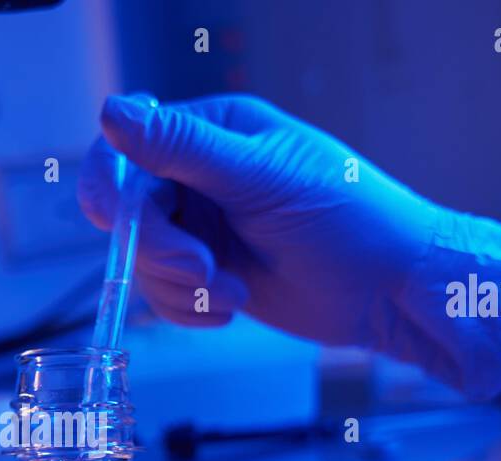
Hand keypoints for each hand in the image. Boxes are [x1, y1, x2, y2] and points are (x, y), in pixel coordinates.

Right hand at [78, 94, 500, 400]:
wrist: (390, 291)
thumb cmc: (349, 220)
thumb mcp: (262, 178)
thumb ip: (183, 148)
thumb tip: (113, 112)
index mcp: (213, 133)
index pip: (129, 148)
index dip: (110, 185)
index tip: (114, 222)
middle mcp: (201, 176)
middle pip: (132, 213)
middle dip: (161, 250)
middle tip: (204, 269)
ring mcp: (204, 227)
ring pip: (144, 261)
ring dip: (181, 287)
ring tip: (233, 291)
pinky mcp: (210, 273)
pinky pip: (166, 294)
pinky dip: (190, 308)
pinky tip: (233, 306)